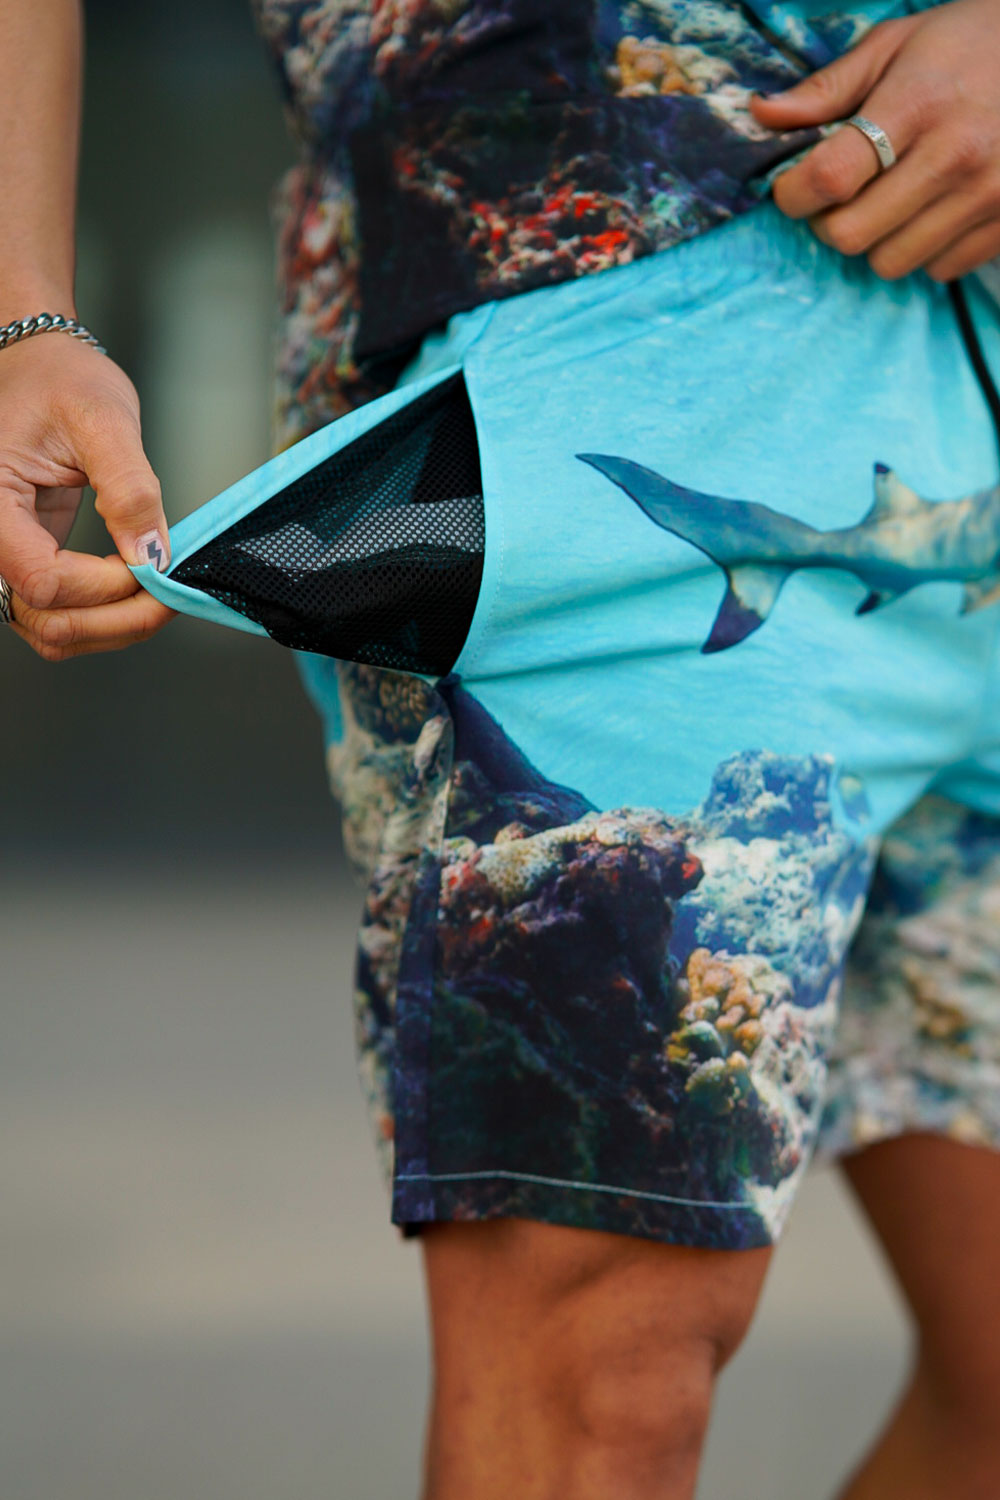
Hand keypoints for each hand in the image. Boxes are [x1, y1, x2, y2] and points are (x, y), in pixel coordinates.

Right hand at [0, 333, 176, 659]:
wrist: (43, 368)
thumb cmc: (62, 380)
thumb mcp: (104, 419)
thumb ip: (130, 489)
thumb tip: (153, 555)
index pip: (41, 579)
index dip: (102, 586)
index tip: (146, 564)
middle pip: (47, 621)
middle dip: (117, 620)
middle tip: (169, 597)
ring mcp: (9, 558)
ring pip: (52, 631)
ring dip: (112, 627)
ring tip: (159, 596)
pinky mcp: (31, 561)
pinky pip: (60, 615)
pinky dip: (103, 617)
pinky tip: (137, 592)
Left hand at [749, 0, 999, 280]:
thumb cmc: (969, 45)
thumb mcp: (897, 45)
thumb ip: (827, 88)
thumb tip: (761, 115)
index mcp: (918, 103)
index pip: (832, 176)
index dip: (795, 193)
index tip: (792, 187)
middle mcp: (955, 154)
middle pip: (851, 235)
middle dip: (829, 222)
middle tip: (839, 198)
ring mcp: (987, 194)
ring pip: (890, 262)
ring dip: (877, 240)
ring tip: (890, 201)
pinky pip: (938, 269)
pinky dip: (924, 249)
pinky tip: (933, 210)